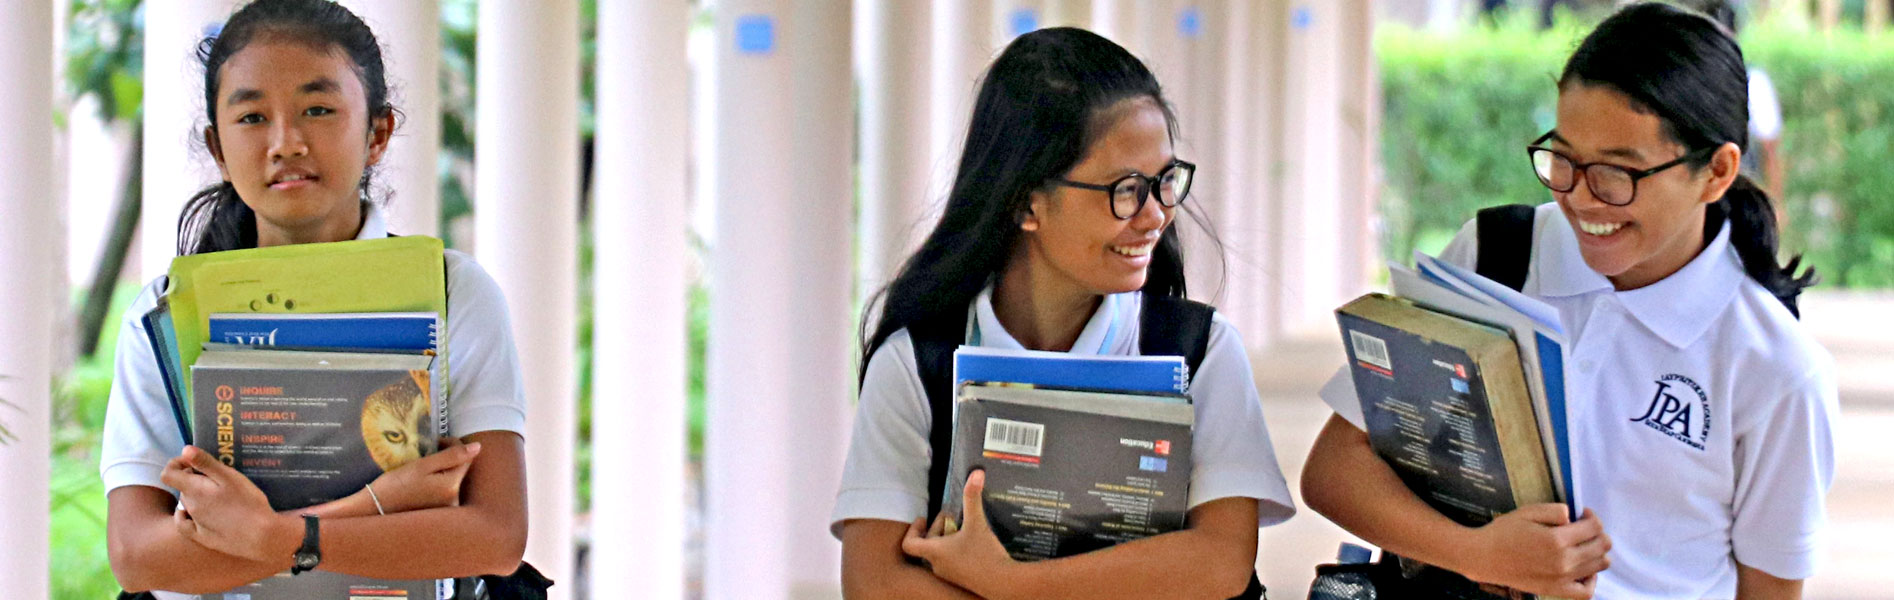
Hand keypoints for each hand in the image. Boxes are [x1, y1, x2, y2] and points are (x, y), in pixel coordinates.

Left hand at [160, 446, 298, 563]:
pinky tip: (193, 514)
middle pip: (182, 487)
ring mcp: (195, 523)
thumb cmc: (248, 502)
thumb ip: (205, 463)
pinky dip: (185, 516)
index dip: (176, 464)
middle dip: (193, 478)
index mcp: (194, 489)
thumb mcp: (229, 477)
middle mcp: (190, 506)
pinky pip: (184, 524)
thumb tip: (184, 450)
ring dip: (196, 495)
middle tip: (216, 476)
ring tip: (218, 493)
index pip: (168, 474)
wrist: (260, 535)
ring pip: (187, 503)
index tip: (192, 461)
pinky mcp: (202, 537)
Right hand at [366, 437, 482, 512]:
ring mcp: (448, 509)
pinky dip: (438, 482)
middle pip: (460, 469)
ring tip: (423, 467)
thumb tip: (478, 447)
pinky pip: (446, 491)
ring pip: (453, 479)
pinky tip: (422, 482)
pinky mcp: (440, 514)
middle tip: (429, 452)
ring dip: (443, 469)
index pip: (466, 457)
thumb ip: (451, 456)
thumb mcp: (421, 466)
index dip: (452, 444)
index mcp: (452, 486)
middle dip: (448, 457)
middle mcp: (455, 500)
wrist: (375, 509)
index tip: (434, 442)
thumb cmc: (395, 485)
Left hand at [900, 470, 1017, 592]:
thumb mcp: (977, 523)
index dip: (913, 530)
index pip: (909, 544)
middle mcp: (938, 565)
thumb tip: (976, 473)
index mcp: (935, 552)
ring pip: (940, 554)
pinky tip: (973, 542)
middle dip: (937, 528)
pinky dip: (956, 550)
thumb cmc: (984, 555)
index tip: (924, 518)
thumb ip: (973, 498)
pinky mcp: (962, 579)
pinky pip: (952, 562)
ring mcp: (949, 575)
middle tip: (950, 516)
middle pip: (927, 546)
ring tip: (962, 527)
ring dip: (947, 539)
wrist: (1003, 584)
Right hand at [1459, 505, 1610, 598]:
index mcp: (1557, 539)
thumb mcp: (1528, 511)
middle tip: (1585, 528)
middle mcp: (1564, 561)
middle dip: (1598, 533)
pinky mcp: (1556, 590)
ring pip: (1599, 565)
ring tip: (1585, 546)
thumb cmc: (1504, 531)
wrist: (1484, 558)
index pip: (1594, 527)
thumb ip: (1555, 510)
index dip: (1592, 517)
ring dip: (1598, 552)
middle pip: (1601, 546)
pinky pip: (1586, 591)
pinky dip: (1592, 579)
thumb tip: (1574, 516)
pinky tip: (1585, 569)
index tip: (1583, 514)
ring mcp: (1562, 579)